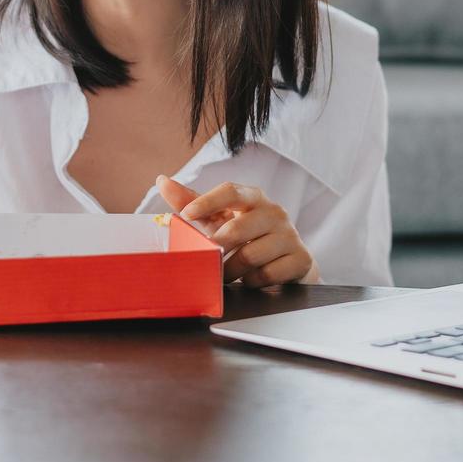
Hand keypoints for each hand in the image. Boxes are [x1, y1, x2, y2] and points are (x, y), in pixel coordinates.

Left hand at [156, 175, 319, 286]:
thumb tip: (162, 180)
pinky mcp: (300, 258)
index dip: (207, 202)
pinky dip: (252, 281)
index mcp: (253, 198)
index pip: (230, 191)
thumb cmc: (248, 235)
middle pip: (237, 228)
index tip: (186, 215)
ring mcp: (289, 235)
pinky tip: (250, 279)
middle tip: (203, 259)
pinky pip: (267, 274)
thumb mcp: (221, 218)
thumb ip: (192, 202)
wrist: (291, 260)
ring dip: (231, 270)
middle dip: (216, 247)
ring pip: (250, 255)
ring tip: (224, 274)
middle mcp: (274, 212)